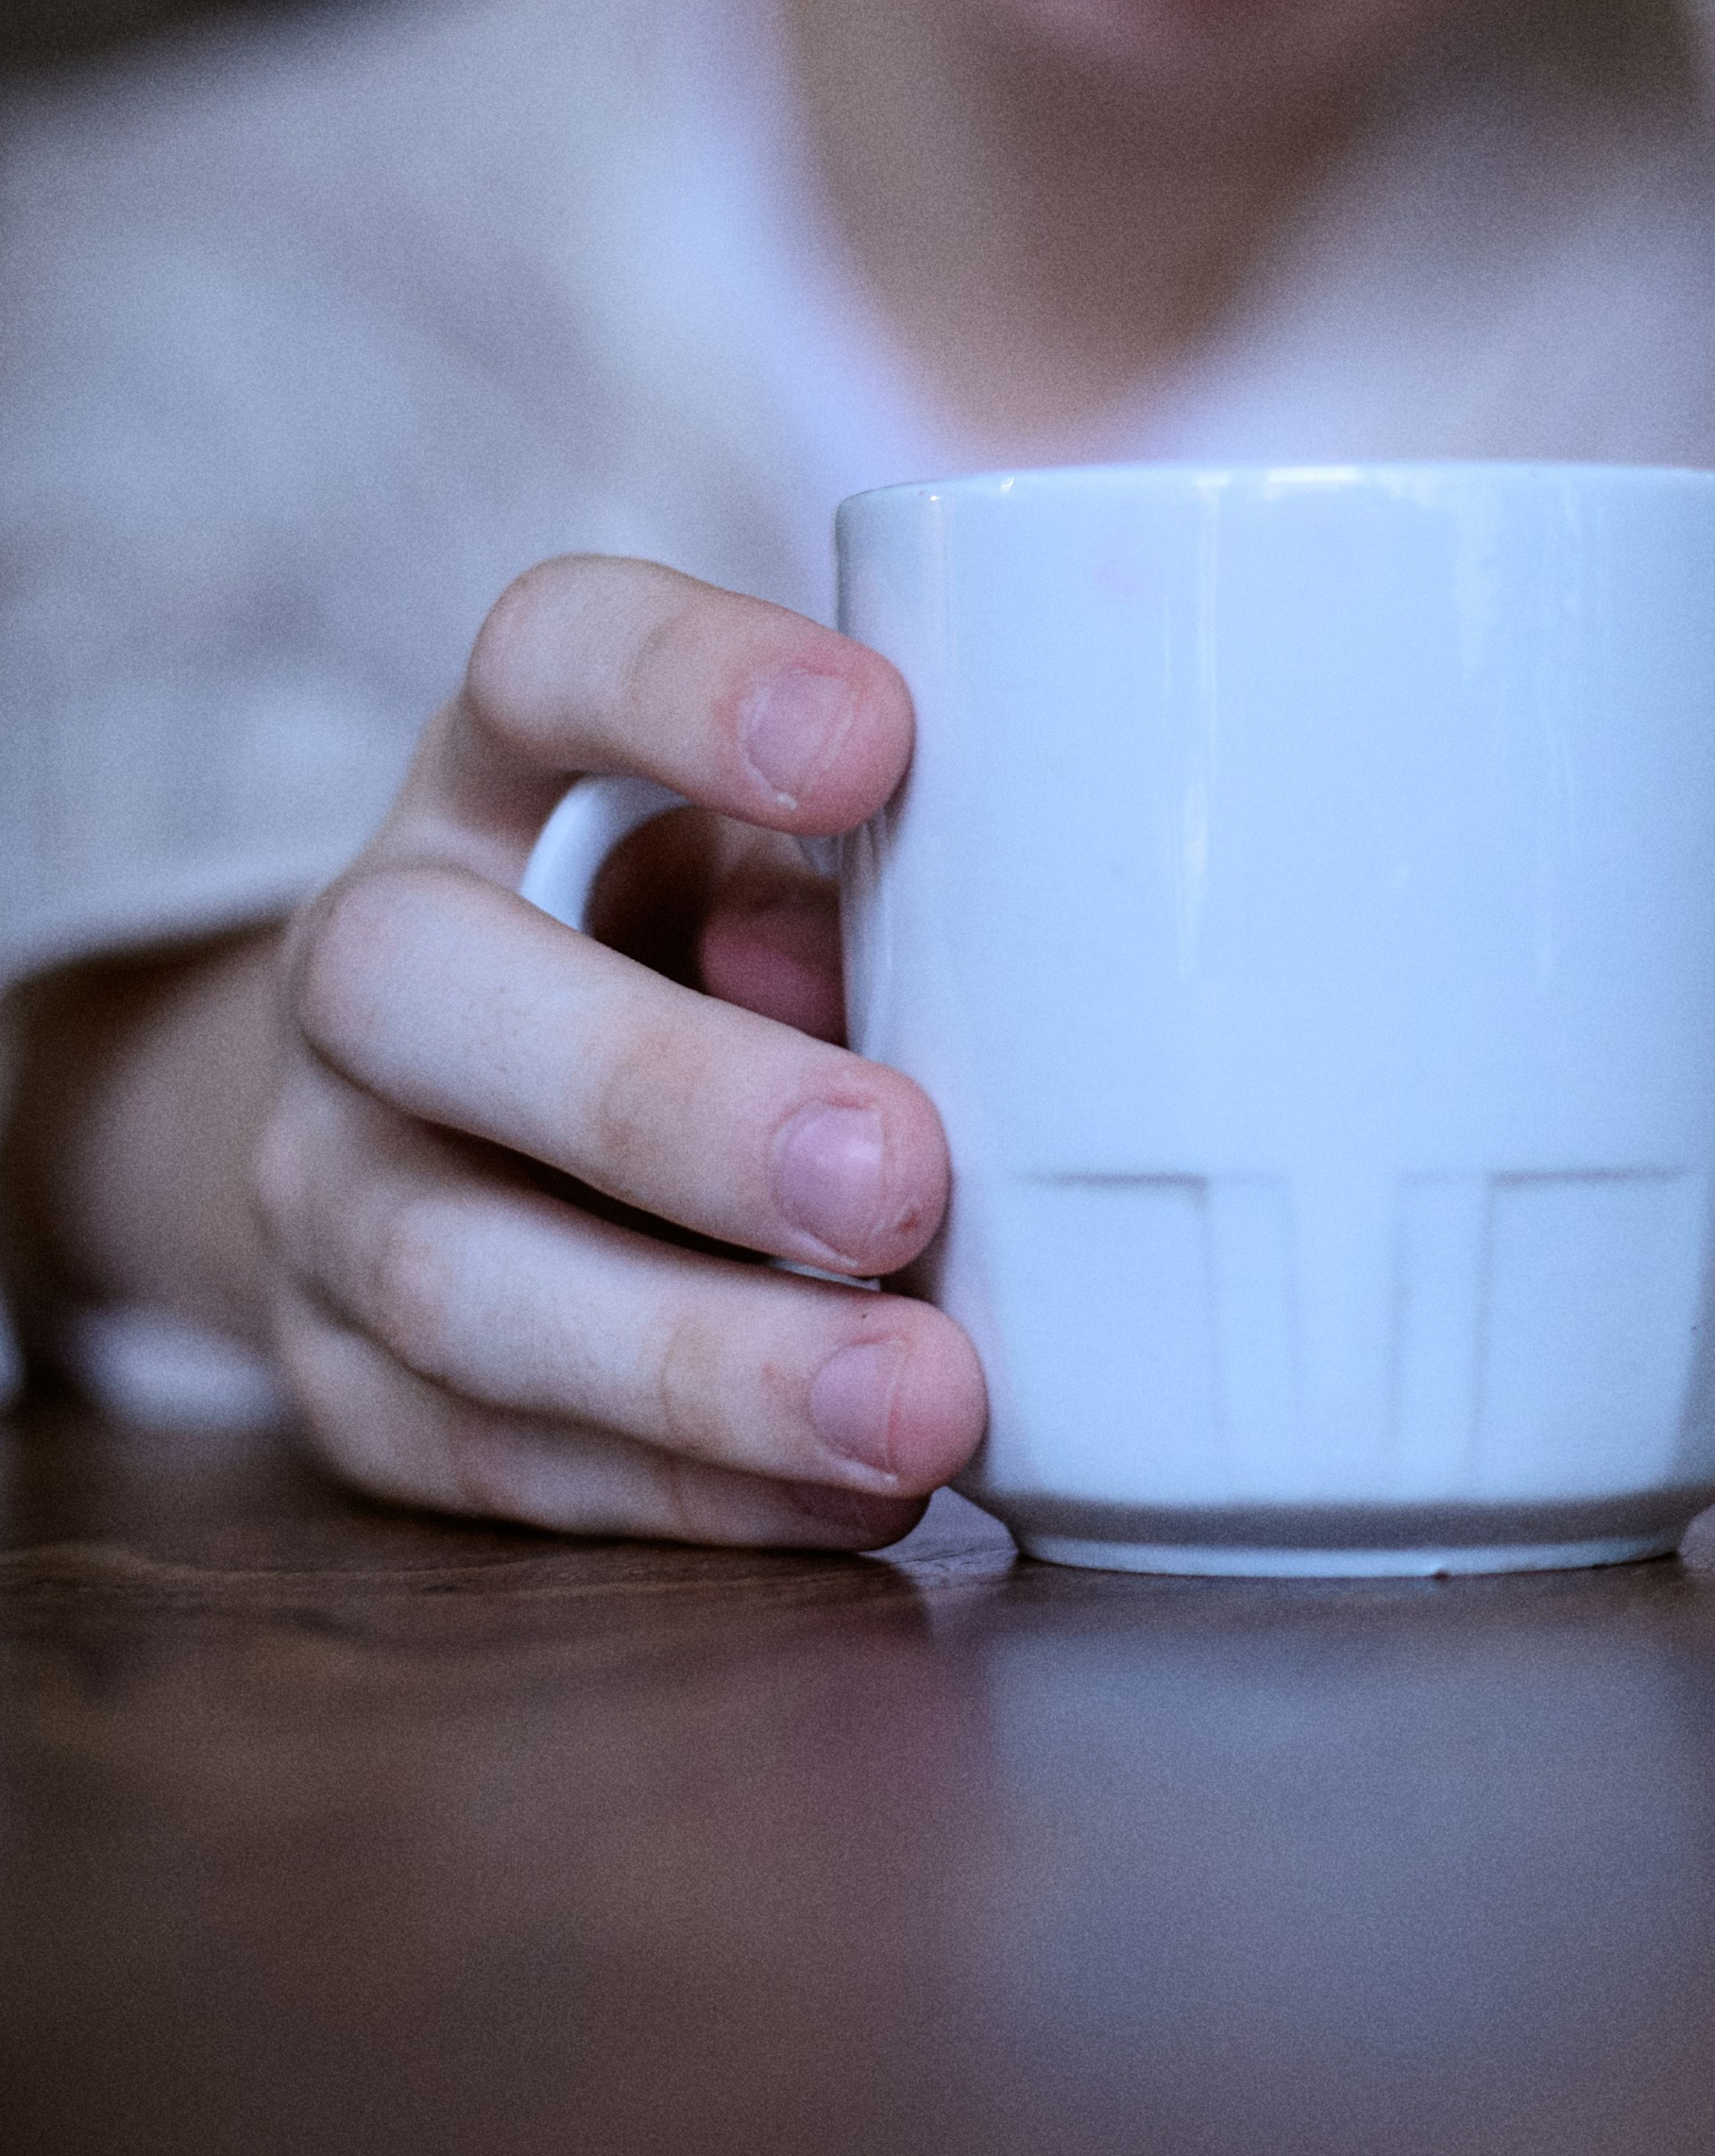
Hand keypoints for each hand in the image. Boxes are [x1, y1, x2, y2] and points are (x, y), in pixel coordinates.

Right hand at [253, 556, 986, 1545]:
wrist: (438, 1137)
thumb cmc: (701, 969)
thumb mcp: (774, 882)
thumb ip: (861, 903)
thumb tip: (945, 1005)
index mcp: (497, 777)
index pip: (543, 661)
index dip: (688, 684)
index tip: (877, 740)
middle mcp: (371, 963)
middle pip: (431, 989)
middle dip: (675, 1098)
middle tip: (903, 1173)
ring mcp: (328, 1184)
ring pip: (456, 1275)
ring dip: (703, 1356)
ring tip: (922, 1399)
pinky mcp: (349, 1391)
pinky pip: (495, 1458)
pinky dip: (691, 1491)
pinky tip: (851, 1494)